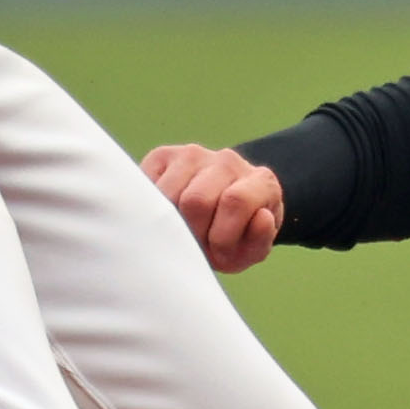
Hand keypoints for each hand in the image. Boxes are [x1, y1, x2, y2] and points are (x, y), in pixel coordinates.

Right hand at [143, 142, 284, 273]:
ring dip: (170, 222)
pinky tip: (166, 214)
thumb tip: (262, 217)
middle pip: (196, 200)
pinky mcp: (163, 156)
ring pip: (168, 193)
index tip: (219, 253)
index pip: (235, 201)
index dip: (222, 237)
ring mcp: (194, 155)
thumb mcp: (250, 251)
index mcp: (260, 181)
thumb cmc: (235, 237)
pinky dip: (151, 208)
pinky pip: (147, 184)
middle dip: (193, 233)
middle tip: (197, 244)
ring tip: (182, 230)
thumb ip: (259, 242)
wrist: (217, 216)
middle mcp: (228, 161)